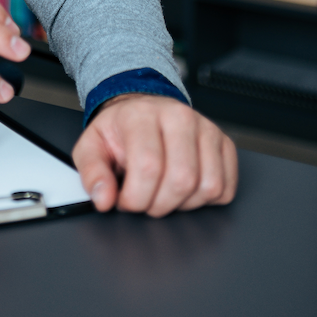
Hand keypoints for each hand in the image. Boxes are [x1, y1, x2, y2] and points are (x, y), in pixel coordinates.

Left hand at [72, 94, 237, 216]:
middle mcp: (178, 117)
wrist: (143, 111)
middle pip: (181, 181)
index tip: (125, 200)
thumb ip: (91, 173)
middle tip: (144, 199)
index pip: (148, 167)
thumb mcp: (92, 147)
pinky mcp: (224, 144)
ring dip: (183, 204)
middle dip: (158, 205)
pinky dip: (205, 200)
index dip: (135, 198)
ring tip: (163, 192)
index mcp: (142, 115)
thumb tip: (103, 199)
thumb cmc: (120, 132)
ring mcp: (206, 129)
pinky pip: (225, 188)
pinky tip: (185, 189)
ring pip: (207, 187)